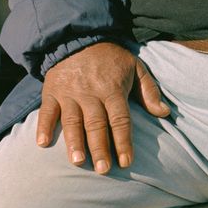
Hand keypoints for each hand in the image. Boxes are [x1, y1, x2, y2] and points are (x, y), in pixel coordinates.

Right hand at [36, 42, 169, 172]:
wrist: (79, 37)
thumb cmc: (110, 58)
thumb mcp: (135, 66)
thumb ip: (149, 90)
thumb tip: (164, 113)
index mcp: (112, 88)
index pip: (120, 119)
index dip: (123, 141)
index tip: (126, 162)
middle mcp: (90, 93)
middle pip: (96, 124)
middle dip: (100, 148)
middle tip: (103, 169)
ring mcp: (69, 93)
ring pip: (72, 121)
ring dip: (74, 142)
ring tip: (77, 162)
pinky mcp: (52, 92)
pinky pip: (47, 111)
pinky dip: (43, 127)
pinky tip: (42, 143)